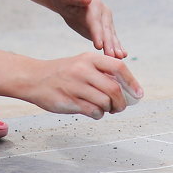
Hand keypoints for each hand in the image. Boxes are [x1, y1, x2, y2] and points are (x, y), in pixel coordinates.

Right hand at [23, 52, 143, 118]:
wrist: (34, 78)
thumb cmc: (62, 73)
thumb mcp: (82, 63)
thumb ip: (102, 73)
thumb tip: (126, 89)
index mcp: (90, 58)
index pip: (119, 67)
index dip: (132, 82)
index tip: (138, 94)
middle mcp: (84, 70)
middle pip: (114, 89)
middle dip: (121, 103)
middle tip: (120, 107)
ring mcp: (76, 85)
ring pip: (105, 102)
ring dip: (108, 109)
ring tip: (103, 108)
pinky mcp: (70, 100)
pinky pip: (94, 111)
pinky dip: (98, 114)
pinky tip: (93, 111)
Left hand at [53, 0, 126, 58]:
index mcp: (95, 5)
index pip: (96, 23)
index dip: (97, 34)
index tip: (99, 46)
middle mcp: (104, 13)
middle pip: (106, 31)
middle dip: (109, 44)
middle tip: (113, 57)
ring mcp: (106, 21)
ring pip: (111, 36)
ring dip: (116, 47)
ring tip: (120, 58)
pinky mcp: (105, 29)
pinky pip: (111, 39)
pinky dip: (116, 47)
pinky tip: (122, 55)